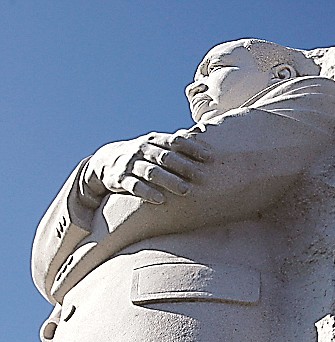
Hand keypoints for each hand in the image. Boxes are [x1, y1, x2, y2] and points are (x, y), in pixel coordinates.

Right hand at [81, 132, 210, 205]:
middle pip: (165, 157)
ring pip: (151, 172)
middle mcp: (142, 150)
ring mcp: (130, 164)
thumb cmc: (143, 155)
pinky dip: (147, 193)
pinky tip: (161, 200)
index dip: (193, 148)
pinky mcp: (120, 179)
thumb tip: (204, 130)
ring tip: (185, 190)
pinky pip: (134, 186)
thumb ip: (178, 142)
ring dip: (169, 181)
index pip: (175, 141)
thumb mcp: (157, 145)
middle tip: (202, 176)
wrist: (107, 161)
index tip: (210, 157)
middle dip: (184, 166)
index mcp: (154, 140)